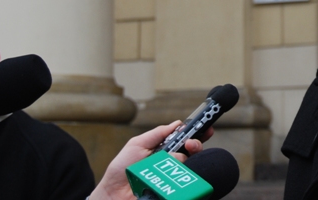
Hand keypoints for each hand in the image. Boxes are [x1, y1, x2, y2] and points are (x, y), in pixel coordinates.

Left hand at [89, 121, 204, 199]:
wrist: (112, 194)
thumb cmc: (122, 169)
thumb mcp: (137, 144)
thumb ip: (157, 133)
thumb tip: (177, 124)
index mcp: (166, 150)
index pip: (186, 141)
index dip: (197, 134)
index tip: (205, 128)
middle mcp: (173, 164)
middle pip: (195, 152)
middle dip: (196, 144)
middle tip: (190, 143)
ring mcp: (174, 178)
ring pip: (193, 165)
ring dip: (187, 159)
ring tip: (176, 160)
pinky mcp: (174, 190)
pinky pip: (187, 183)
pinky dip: (186, 177)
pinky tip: (179, 174)